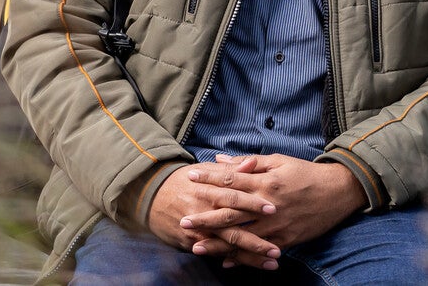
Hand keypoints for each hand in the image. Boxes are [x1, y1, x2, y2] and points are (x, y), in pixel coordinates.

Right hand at [147, 164, 282, 269]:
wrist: (151, 196)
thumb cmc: (185, 181)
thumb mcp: (205, 171)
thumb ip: (231, 170)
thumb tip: (252, 163)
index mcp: (209, 191)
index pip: (235, 197)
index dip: (254, 203)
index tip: (274, 209)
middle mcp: (204, 213)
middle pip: (233, 228)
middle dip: (256, 240)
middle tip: (277, 249)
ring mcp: (198, 232)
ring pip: (227, 246)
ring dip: (251, 256)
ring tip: (273, 262)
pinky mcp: (192, 243)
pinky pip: (217, 253)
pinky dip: (234, 260)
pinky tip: (252, 265)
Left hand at [182, 154, 365, 251]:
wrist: (339, 191)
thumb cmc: (307, 173)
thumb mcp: (279, 161)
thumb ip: (249, 163)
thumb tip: (221, 158)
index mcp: (267, 181)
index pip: (232, 180)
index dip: (209, 179)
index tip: (190, 178)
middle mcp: (269, 204)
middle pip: (231, 212)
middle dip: (205, 217)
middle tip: (183, 221)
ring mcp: (278, 224)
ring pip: (243, 236)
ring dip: (218, 243)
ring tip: (197, 246)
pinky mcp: (287, 238)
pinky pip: (260, 250)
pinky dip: (243, 258)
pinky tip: (226, 262)